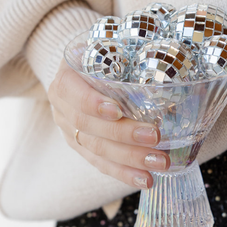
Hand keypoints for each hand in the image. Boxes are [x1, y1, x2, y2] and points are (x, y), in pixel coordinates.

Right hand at [48, 60, 169, 189]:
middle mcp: (62, 109)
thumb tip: (164, 54)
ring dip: (129, 160)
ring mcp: (69, 132)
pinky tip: (145, 179)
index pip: (72, 93)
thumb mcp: (105, 47)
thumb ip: (122, 51)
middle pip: (89, 127)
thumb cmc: (101, 57)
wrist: (80, 72)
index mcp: (65, 80)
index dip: (92, 103)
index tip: (117, 110)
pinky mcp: (82, 149)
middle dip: (124, 135)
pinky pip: (101, 165)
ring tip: (158, 164)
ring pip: (97, 150)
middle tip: (155, 138)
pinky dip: (124, 173)